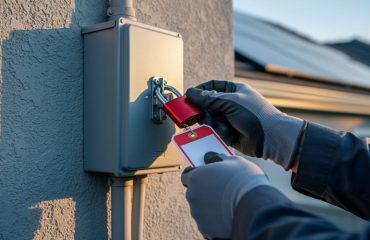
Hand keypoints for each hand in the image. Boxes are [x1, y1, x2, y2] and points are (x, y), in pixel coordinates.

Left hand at [181, 153, 269, 238]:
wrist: (255, 206)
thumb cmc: (245, 180)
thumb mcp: (234, 161)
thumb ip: (218, 159)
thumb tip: (210, 157)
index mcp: (196, 177)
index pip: (186, 175)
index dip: (196, 175)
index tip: (204, 177)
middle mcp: (192, 195)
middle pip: (194, 193)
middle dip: (204, 192)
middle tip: (220, 191)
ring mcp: (198, 213)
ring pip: (200, 209)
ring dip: (209, 206)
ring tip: (227, 204)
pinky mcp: (205, 228)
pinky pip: (207, 222)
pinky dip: (214, 220)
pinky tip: (228, 216)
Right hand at [186, 80, 304, 169]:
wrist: (270, 138)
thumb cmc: (255, 115)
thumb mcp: (230, 102)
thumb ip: (209, 98)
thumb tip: (190, 92)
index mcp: (234, 91)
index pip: (211, 87)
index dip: (199, 92)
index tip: (189, 98)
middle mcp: (231, 104)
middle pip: (208, 105)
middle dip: (205, 112)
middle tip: (199, 116)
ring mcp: (230, 118)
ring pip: (210, 119)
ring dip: (214, 124)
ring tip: (224, 127)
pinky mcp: (229, 133)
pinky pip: (216, 131)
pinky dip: (220, 133)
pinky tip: (229, 134)